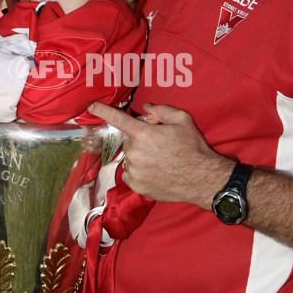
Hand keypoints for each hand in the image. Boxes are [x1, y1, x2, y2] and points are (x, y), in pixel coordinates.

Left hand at [88, 102, 231, 207]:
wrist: (202, 179)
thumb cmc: (192, 148)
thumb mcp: (182, 120)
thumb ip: (161, 110)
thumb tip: (145, 109)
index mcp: (144, 134)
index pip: (118, 119)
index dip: (102, 111)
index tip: (90, 107)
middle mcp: (136, 152)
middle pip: (130, 141)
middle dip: (141, 141)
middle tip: (159, 146)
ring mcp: (134, 171)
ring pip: (130, 158)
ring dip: (139, 158)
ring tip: (160, 162)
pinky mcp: (136, 185)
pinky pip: (130, 174)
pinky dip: (138, 172)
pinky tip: (154, 172)